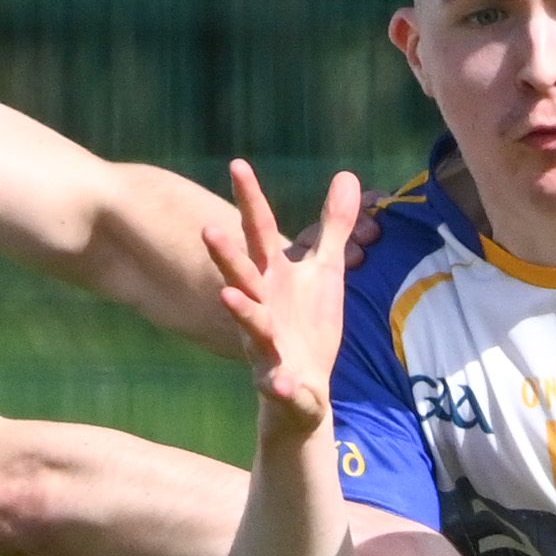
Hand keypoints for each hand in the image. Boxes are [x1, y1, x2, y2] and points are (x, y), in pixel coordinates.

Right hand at [202, 158, 357, 427]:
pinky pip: (277, 383)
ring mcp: (266, 344)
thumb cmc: (308, 323)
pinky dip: (278, 384)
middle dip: (226, 255)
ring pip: (251, 325)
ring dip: (241, 310)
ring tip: (227, 295)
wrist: (301, 391)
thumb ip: (334, 226)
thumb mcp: (325, 270)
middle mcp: (262, 306)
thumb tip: (347, 174)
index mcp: (273, 277)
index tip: (237, 163)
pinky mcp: (278, 381)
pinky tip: (280, 383)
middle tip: (208, 229)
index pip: (259, 232)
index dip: (249, 199)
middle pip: (243, 275)